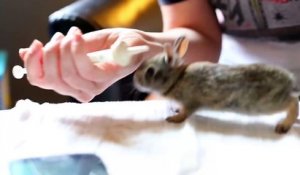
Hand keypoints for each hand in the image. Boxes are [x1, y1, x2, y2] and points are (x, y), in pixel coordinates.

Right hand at [19, 27, 161, 101]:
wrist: (137, 43)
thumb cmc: (109, 45)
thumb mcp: (77, 46)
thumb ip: (56, 52)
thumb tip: (27, 52)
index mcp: (74, 83)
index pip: (43, 82)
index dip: (33, 65)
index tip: (34, 45)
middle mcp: (84, 89)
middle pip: (52, 80)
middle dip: (49, 55)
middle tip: (59, 37)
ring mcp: (97, 85)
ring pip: (68, 75)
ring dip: (64, 50)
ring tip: (72, 34)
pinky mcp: (110, 77)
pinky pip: (85, 69)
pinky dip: (77, 50)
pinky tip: (78, 36)